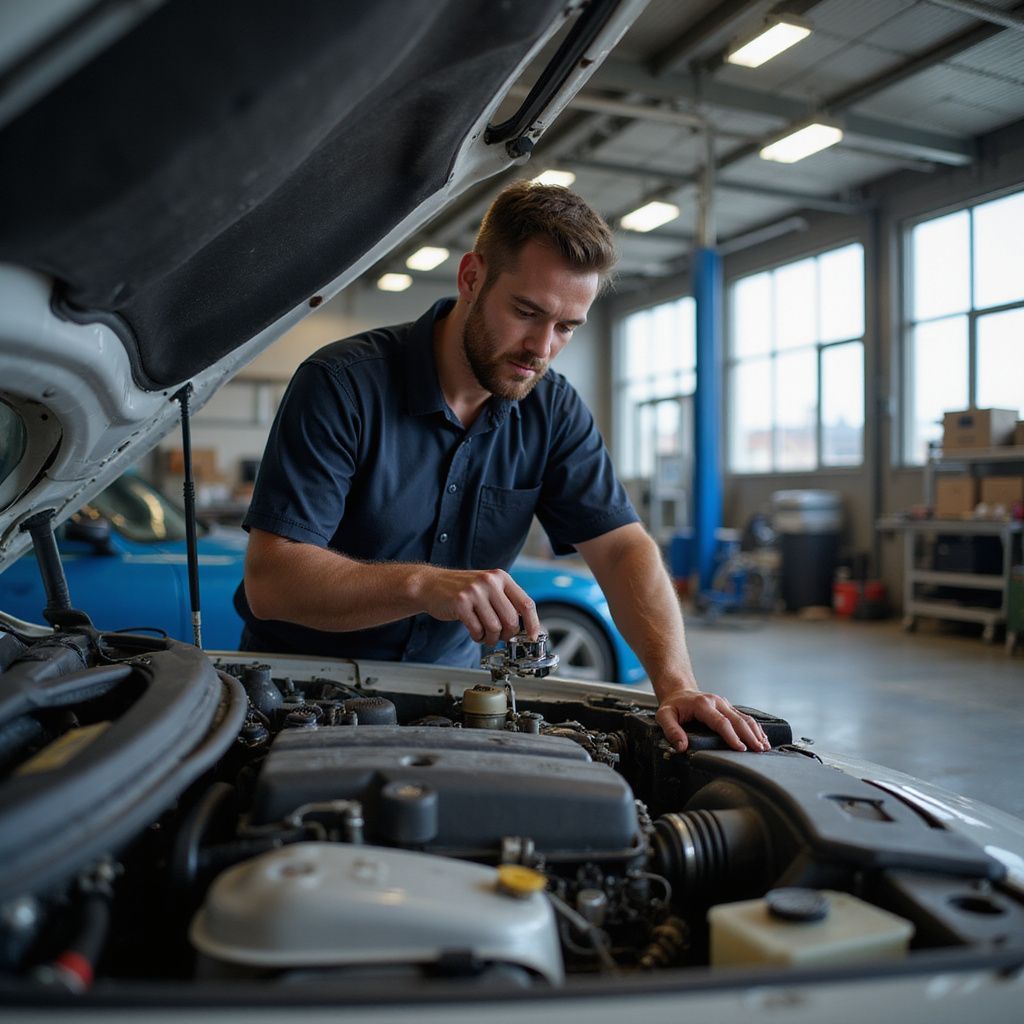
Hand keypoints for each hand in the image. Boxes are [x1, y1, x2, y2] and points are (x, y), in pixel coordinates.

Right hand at [413, 566, 540, 644]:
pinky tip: (474, 632)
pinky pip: (477, 630)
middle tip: (499, 636)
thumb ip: (506, 602)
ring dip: (490, 638)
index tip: (533, 638)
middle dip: (507, 635)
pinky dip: (478, 637)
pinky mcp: (460, 603)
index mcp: (501, 577)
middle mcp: (490, 581)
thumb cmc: (462, 589)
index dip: (533, 624)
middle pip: (511, 620)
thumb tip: (526, 627)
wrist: (431, 584)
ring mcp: (474, 591)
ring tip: (484, 635)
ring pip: (495, 627)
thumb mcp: (488, 587)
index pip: (526, 603)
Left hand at [655, 689, 770, 753]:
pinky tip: (762, 738)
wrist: (678, 692)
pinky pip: (744, 716)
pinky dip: (755, 728)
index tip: (740, 749)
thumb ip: (671, 730)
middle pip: (737, 719)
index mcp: (702, 704)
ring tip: (764, 747)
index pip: (720, 722)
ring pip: (744, 717)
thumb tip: (681, 747)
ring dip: (756, 732)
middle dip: (749, 736)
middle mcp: (716, 702)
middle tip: (758, 751)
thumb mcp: (664, 716)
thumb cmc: (673, 706)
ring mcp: (724, 703)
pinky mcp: (728, 707)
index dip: (731, 736)